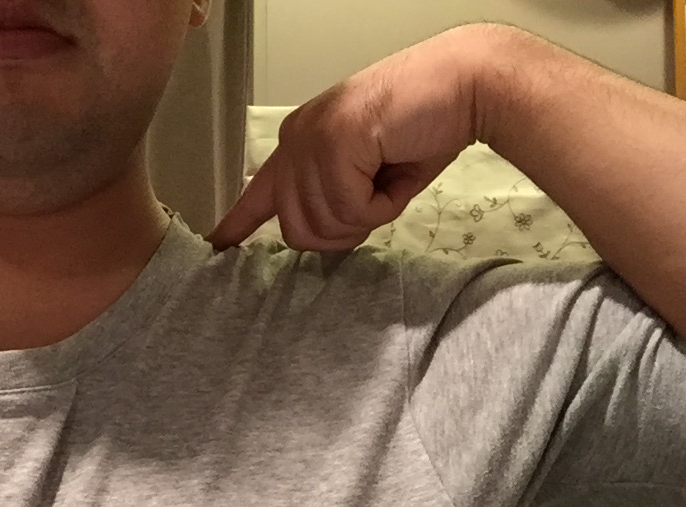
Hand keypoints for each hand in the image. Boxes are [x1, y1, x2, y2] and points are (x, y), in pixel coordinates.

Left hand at [208, 26, 498, 250]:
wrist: (465, 85)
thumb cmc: (425, 127)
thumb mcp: (367, 172)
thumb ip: (334, 198)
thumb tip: (320, 235)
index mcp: (300, 142)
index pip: (258, 191)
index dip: (238, 222)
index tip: (219, 243)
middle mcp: (296, 139)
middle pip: (297, 229)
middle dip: (342, 233)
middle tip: (377, 204)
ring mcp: (312, 138)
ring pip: (325, 223)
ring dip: (368, 217)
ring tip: (390, 177)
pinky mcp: (334, 143)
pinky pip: (352, 209)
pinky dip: (384, 205)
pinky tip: (396, 171)